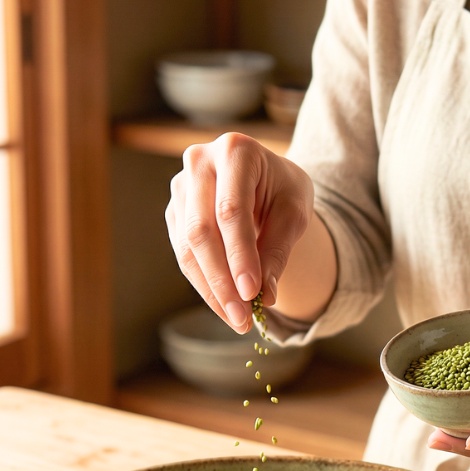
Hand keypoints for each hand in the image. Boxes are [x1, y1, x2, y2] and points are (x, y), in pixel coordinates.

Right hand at [165, 132, 314, 332]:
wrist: (266, 179)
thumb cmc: (283, 190)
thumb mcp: (294, 212)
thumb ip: (278, 249)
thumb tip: (265, 296)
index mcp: (235, 150)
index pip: (231, 210)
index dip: (239, 255)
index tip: (252, 293)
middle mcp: (199, 162)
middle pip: (201, 231)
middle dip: (221, 280)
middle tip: (242, 317)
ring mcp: (180, 186)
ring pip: (187, 247)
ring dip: (210, 289)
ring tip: (236, 320)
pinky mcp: (174, 211)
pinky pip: (183, 254)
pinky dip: (204, 284)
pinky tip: (224, 307)